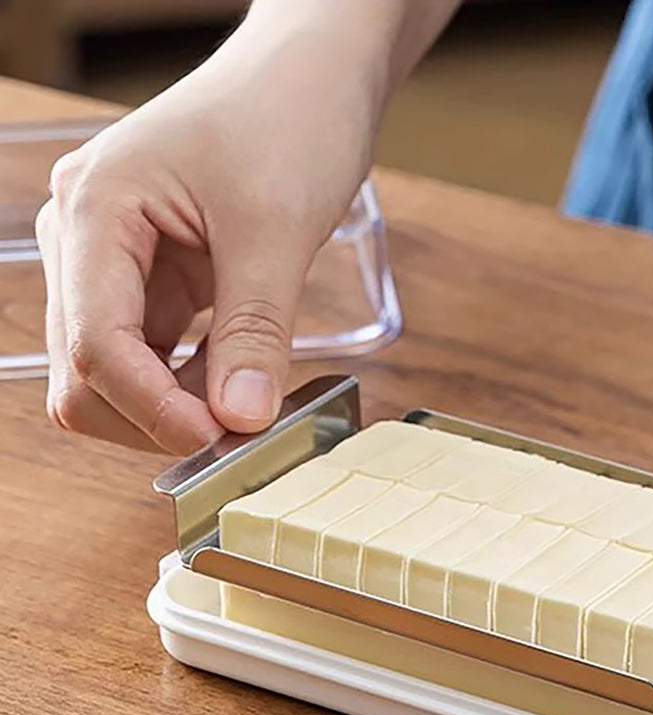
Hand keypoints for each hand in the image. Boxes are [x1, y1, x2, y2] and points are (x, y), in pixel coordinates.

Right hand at [36, 8, 380, 452]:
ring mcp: (113, 261)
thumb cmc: (288, 121)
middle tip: (235, 434)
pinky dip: (187, 385)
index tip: (217, 439)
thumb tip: (240, 419)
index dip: (151, 407)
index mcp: (95, 210)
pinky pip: (151, 355)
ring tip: (244, 409)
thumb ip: (256, 331)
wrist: (309, 77)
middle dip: (151, 416)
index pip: (94, 342)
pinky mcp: (152, 279)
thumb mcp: (277, 231)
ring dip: (169, 407)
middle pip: (84, 370)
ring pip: (112, 372)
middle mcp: (85, 238)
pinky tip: (237, 388)